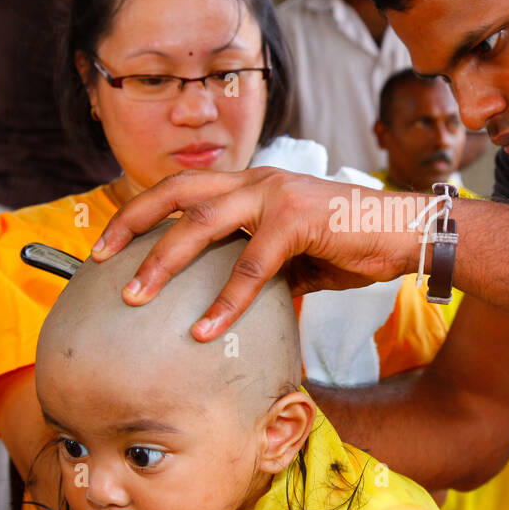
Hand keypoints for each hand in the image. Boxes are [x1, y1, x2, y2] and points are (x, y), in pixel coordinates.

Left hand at [91, 168, 422, 340]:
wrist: (409, 233)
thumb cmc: (357, 243)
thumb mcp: (299, 254)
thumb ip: (263, 267)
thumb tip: (234, 302)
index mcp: (254, 185)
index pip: (185, 188)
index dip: (144, 211)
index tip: (111, 243)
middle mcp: (258, 181)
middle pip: (176, 190)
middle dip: (132, 221)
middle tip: (99, 257)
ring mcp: (276, 195)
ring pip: (202, 221)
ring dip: (162, 260)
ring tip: (135, 296)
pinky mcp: (298, 220)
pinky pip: (250, 264)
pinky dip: (225, 300)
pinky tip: (206, 328)